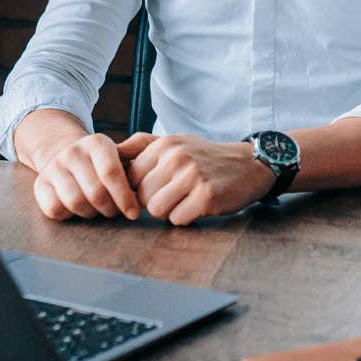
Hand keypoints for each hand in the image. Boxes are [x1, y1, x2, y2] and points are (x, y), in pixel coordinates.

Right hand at [29, 132, 140, 220]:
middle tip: (116, 210)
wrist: (67, 155)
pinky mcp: (40, 184)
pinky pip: (55, 209)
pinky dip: (69, 215)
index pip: (111, 173)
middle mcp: (73, 152)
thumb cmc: (105, 163)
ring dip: (91, 213)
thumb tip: (147, 173)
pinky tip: (79, 209)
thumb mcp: (125, 152)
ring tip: (98, 209)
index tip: (134, 213)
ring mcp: (54, 167)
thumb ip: (141, 157)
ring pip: (76, 202)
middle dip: (110, 208)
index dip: (125, 197)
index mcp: (97, 143)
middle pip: (95, 192)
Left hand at [122, 133, 273, 225]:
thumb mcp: (175, 141)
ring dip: (169, 211)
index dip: (140, 189)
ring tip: (186, 200)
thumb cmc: (205, 157)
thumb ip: (142, 145)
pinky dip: (185, 218)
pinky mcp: (206, 196)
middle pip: (142, 196)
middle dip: (155, 201)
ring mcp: (192, 176)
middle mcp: (176, 157)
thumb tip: (110, 150)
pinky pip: (177, 219)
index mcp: (164, 144)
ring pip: (156, 209)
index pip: (130, 177)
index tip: (158, 188)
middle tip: (177, 195)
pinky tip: (198, 206)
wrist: (249, 165)